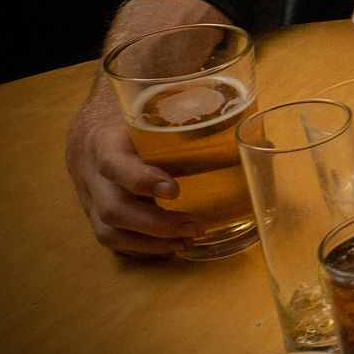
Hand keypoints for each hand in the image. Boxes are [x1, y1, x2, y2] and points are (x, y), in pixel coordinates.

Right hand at [65, 90, 196, 255]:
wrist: (90, 126)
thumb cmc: (131, 113)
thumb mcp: (153, 105)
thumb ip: (196, 113)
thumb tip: (264, 140)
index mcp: (105, 140)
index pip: (114, 164)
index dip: (141, 180)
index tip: (175, 190)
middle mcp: (92, 174)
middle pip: (113, 209)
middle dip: (156, 224)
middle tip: (195, 225)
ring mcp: (90, 198)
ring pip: (108, 231)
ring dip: (150, 243)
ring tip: (187, 240)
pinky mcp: (94, 214)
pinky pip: (110, 240)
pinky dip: (141, 249)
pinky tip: (171, 247)